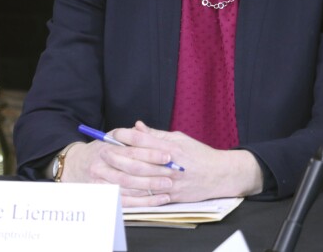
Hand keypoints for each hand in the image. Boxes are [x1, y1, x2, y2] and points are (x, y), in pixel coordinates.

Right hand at [61, 129, 176, 207]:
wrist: (77, 166)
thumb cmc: (101, 151)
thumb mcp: (112, 138)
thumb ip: (129, 135)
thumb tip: (144, 129)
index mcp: (106, 147)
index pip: (131, 150)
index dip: (151, 153)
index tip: (168, 155)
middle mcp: (101, 164)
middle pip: (131, 169)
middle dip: (154, 171)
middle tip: (171, 172)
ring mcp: (100, 180)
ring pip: (129, 186)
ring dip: (151, 187)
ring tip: (168, 185)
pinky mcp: (104, 194)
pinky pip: (127, 200)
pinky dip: (145, 201)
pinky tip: (160, 199)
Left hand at [113, 121, 263, 203]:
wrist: (221, 175)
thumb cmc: (199, 154)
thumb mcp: (179, 138)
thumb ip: (156, 134)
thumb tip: (137, 126)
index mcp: (171, 148)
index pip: (142, 140)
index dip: (124, 135)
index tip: (112, 133)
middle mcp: (169, 165)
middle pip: (136, 161)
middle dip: (116, 156)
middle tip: (101, 152)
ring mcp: (170, 183)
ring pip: (138, 180)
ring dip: (118, 175)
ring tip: (103, 171)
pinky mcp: (171, 197)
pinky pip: (147, 197)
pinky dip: (131, 194)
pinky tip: (118, 190)